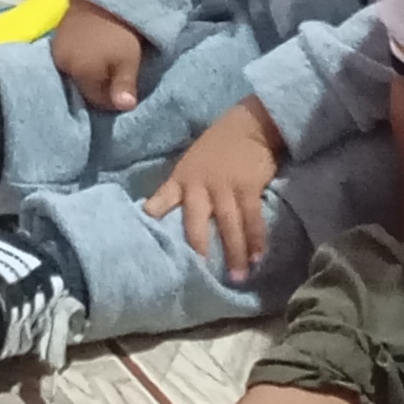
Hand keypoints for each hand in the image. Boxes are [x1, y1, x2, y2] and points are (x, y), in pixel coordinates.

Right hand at [50, 0, 146, 111]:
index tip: (124, 93)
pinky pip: (68, 58)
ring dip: (88, 72)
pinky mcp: (56, 37)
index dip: (112, 99)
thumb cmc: (119, 30)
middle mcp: (64, 66)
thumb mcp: (128, 59)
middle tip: (116, 77)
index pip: (96, 100)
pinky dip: (80, 59)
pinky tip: (92, 52)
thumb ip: (124, 86)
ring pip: (74, 72)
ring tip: (105, 64)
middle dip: (98, 86)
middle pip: (82, 87)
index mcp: (81, 74)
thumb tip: (124, 108)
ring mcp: (57, 51)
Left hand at [145, 100, 283, 280]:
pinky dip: (255, 240)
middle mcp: (200, 186)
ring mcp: (225, 188)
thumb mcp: (191, 163)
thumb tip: (162, 214)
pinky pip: (252, 219)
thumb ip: (181, 188)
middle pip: (195, 225)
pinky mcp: (248, 187)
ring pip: (228, 227)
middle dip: (197, 251)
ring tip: (237, 278)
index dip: (153, 216)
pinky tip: (257, 257)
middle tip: (199, 276)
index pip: (162, 199)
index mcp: (182, 179)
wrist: (249, 125)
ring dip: (234, 254)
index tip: (146, 240)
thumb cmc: (218, 146)